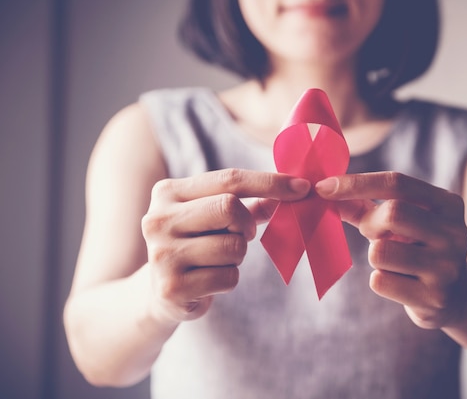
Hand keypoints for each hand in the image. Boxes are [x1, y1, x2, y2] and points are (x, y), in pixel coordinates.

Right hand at [141, 168, 309, 323]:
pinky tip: (209, 281)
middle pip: (230, 207)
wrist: (159, 293)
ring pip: (233, 247)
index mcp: (168, 192)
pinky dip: (229, 280)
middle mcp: (157, 219)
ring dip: (237, 256)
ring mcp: (161, 254)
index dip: (270, 182)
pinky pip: (228, 278)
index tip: (302, 188)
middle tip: (241, 235)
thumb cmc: (196, 245)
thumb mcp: (215, 218)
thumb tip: (293, 191)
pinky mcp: (171, 287)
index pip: (229, 179)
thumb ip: (249, 203)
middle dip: (246, 224)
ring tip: (217, 260)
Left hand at [315, 172, 466, 328]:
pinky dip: (379, 280)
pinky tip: (400, 284)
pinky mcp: (435, 298)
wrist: (454, 299)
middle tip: (372, 234)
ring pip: (380, 251)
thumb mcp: (399, 223)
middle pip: (393, 213)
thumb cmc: (416, 249)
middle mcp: (456, 232)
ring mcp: (447, 267)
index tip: (323, 187)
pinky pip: (380, 281)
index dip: (356, 183)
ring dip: (374, 256)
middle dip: (370, 224)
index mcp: (448, 204)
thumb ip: (364, 206)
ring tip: (392, 261)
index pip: (397, 183)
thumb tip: (325, 191)